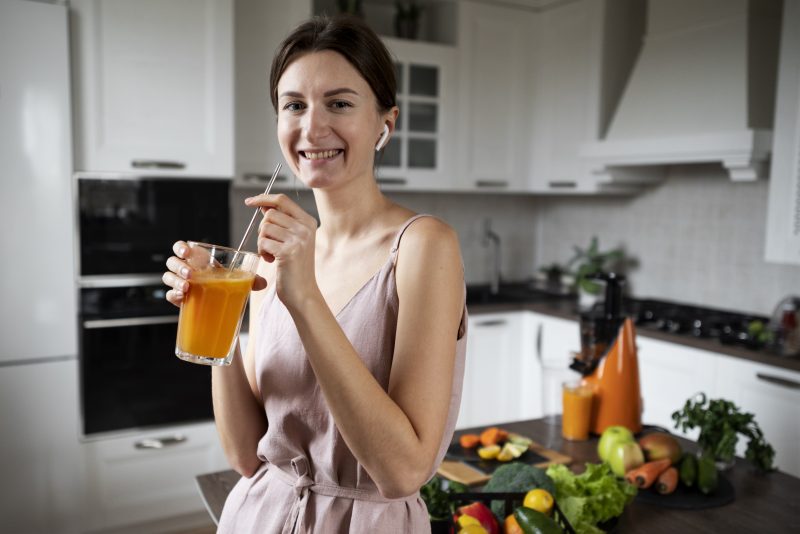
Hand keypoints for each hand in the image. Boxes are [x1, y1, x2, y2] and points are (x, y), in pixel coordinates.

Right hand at [162, 240, 266, 306]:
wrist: (218, 304)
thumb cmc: (224, 285)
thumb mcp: (236, 280)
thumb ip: (249, 279)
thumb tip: (263, 283)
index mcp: (198, 260)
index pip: (182, 248)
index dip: (181, 247)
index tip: (187, 251)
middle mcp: (186, 269)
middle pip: (172, 262)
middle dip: (179, 266)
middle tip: (190, 274)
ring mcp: (181, 284)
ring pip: (168, 277)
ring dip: (175, 281)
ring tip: (187, 287)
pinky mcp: (180, 299)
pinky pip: (170, 295)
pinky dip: (174, 295)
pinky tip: (182, 298)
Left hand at [244, 193, 318, 308]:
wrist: (303, 292)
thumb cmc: (296, 267)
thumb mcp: (294, 239)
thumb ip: (282, 222)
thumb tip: (263, 205)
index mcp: (308, 221)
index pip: (282, 200)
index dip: (264, 198)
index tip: (250, 201)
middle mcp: (305, 228)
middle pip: (270, 214)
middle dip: (263, 229)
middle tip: (270, 244)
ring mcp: (298, 239)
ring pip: (265, 227)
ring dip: (262, 241)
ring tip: (271, 254)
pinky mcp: (288, 252)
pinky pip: (263, 242)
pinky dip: (262, 251)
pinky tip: (271, 260)